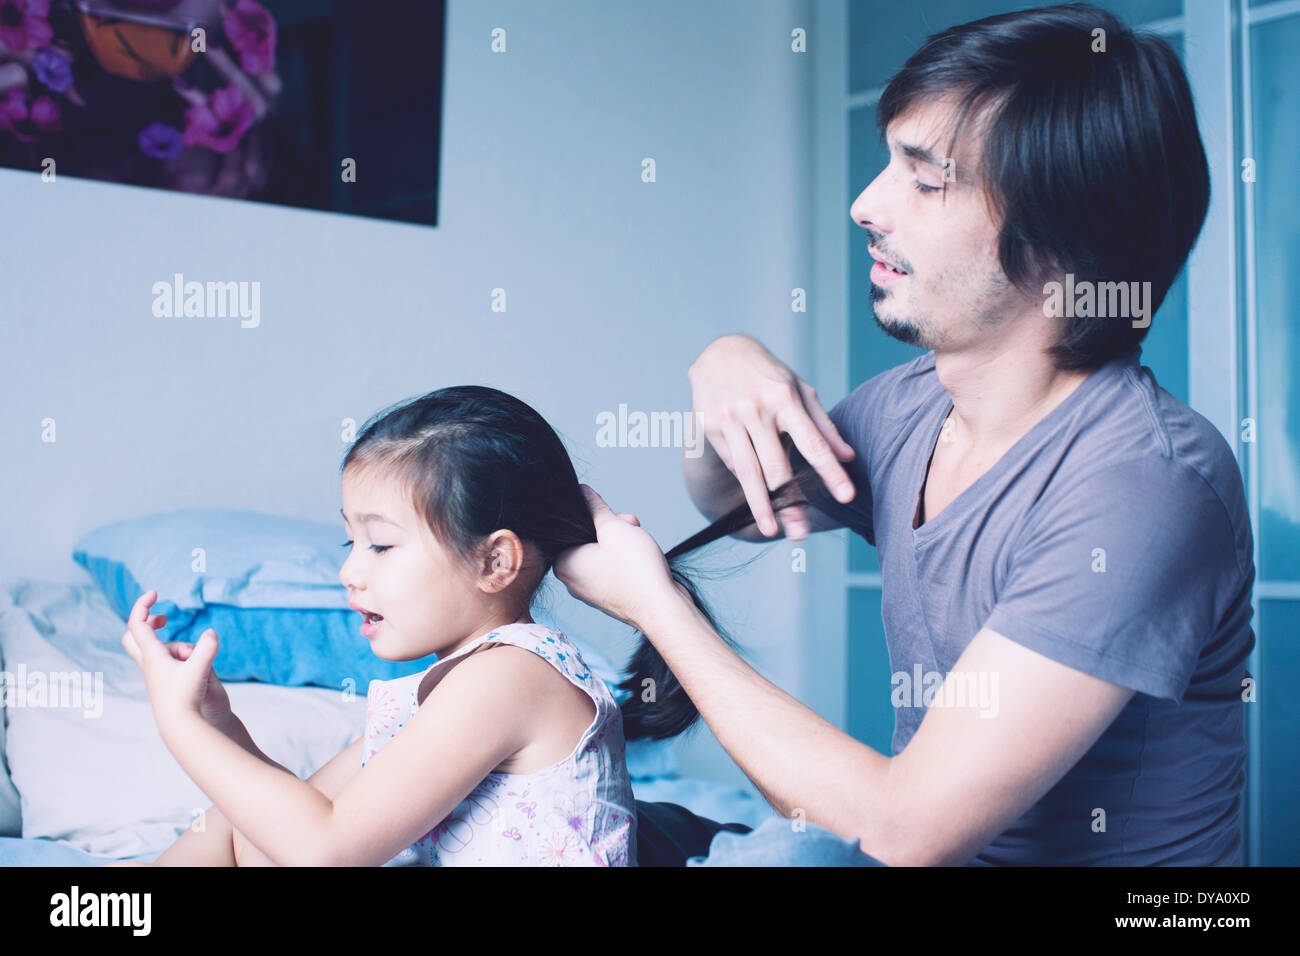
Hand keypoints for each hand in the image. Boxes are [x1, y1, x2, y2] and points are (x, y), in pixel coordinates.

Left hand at [121, 589, 230, 727]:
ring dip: (170, 641)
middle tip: (163, 617)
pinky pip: (163, 660)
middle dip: (145, 621)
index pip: (137, 624)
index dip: (142, 605)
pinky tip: (191, 661)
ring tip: (193, 653)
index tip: (155, 593)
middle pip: (133, 636)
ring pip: (152, 648)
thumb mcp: (201, 670)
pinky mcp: (161, 682)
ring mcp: (154, 674)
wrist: (179, 726)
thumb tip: (211, 633)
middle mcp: (149, 663)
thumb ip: (207, 649)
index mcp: (152, 656)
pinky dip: (175, 654)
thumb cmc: (187, 699)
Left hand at [554, 486, 686, 631]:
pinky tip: (643, 558)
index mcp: (564, 564)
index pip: (571, 529)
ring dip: (622, 542)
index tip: (611, 514)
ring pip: (603, 555)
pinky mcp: (610, 598)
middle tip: (630, 524)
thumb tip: (582, 492)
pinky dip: (627, 561)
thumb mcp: (614, 528)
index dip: (594, 517)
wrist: (662, 608)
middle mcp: (573, 581)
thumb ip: (595, 508)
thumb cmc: (635, 570)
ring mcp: (592, 592)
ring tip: (640, 540)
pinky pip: (614, 571)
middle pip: (588, 541)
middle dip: (612, 528)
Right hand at [688, 334, 856, 537]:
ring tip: (773, 531)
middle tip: (802, 533)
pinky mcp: (710, 426)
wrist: (721, 353)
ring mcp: (730, 418)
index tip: (846, 496)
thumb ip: (824, 426)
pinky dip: (746, 484)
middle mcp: (757, 409)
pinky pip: (731, 463)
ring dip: (761, 506)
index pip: (813, 443)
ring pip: (748, 471)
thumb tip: (848, 458)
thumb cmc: (769, 376)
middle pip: (776, 466)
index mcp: (785, 398)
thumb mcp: (800, 391)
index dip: (830, 472)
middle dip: (790, 502)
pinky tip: (756, 502)